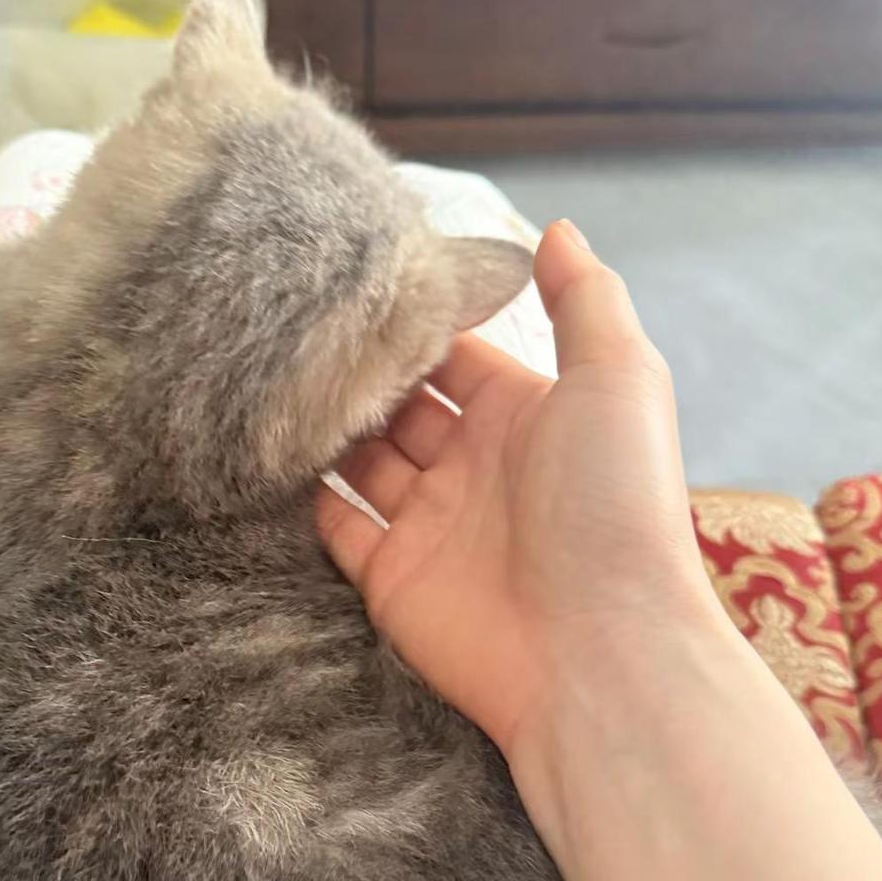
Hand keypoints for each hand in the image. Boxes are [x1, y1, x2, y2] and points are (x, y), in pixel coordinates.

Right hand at [317, 220, 723, 836]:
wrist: (599, 652)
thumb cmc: (614, 505)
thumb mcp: (619, 379)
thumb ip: (585, 300)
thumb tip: (558, 228)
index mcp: (526, 416)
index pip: (456, 354)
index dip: (413, 320)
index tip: (353, 276)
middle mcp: (475, 465)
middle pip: (400, 403)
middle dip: (355, 369)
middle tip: (290, 323)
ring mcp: (430, 523)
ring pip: (360, 459)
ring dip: (322, 425)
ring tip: (262, 375)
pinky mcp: (389, 577)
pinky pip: (335, 527)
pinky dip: (301, 496)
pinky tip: (261, 452)